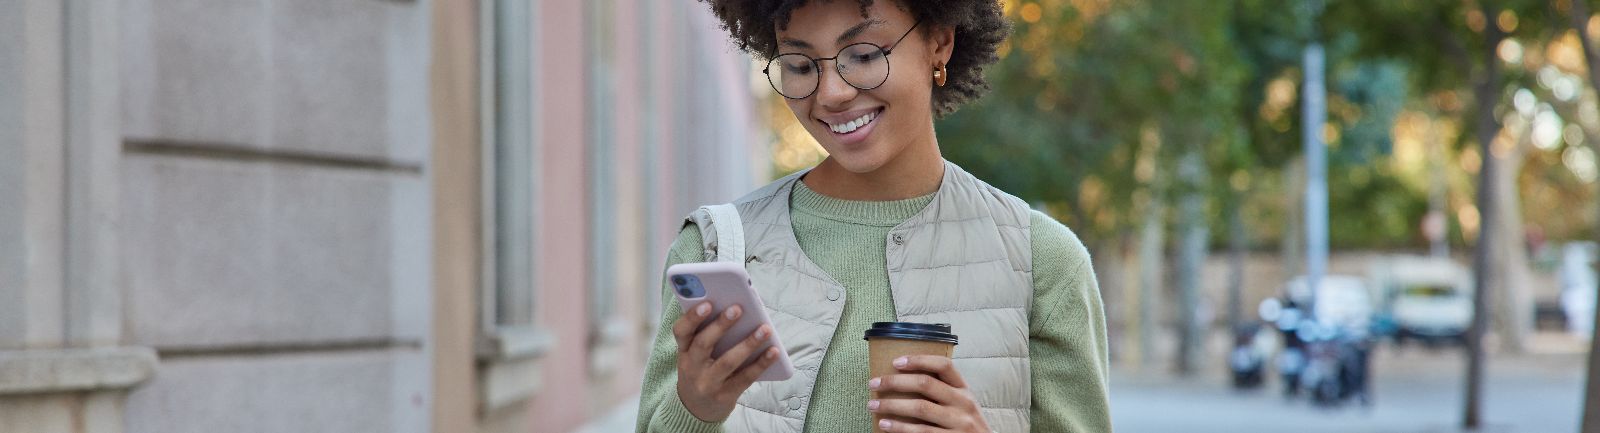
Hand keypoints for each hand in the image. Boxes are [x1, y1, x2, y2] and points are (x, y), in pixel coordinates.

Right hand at [673, 301, 782, 421]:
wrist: (697, 409)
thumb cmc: (701, 371)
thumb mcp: (695, 354)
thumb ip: (707, 334)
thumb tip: (736, 309)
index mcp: (683, 351)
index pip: (681, 331)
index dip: (692, 317)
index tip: (707, 303)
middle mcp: (692, 367)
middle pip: (703, 344)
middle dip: (721, 325)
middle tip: (738, 308)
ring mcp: (708, 383)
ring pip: (727, 362)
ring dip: (748, 344)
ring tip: (765, 329)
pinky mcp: (725, 396)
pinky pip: (745, 378)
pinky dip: (761, 363)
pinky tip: (774, 351)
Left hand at [868, 355, 989, 432]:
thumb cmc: (965, 424)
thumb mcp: (962, 404)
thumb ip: (944, 392)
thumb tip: (904, 380)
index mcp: (964, 389)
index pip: (943, 365)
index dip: (919, 360)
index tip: (896, 362)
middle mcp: (963, 403)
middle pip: (926, 384)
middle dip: (895, 382)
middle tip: (874, 383)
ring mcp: (958, 423)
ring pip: (920, 408)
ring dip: (891, 405)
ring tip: (872, 405)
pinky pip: (921, 432)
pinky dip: (899, 428)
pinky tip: (885, 425)